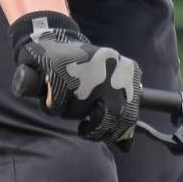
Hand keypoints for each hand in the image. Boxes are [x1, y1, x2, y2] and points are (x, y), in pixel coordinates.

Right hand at [10, 11, 141, 146]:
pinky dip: (52, 105)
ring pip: (78, 112)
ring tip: (66, 98)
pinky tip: (51, 92)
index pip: (130, 113)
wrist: (52, 34)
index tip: (108, 136)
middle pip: (110, 116)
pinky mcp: (60, 69)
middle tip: (85, 128)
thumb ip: (120, 112)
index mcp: (127, 70)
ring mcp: (86, 67)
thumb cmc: (82, 68)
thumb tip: (127, 146)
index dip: (119, 132)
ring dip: (69, 113)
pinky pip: (56, 105)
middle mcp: (111, 66)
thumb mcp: (108, 85)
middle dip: (95, 129)